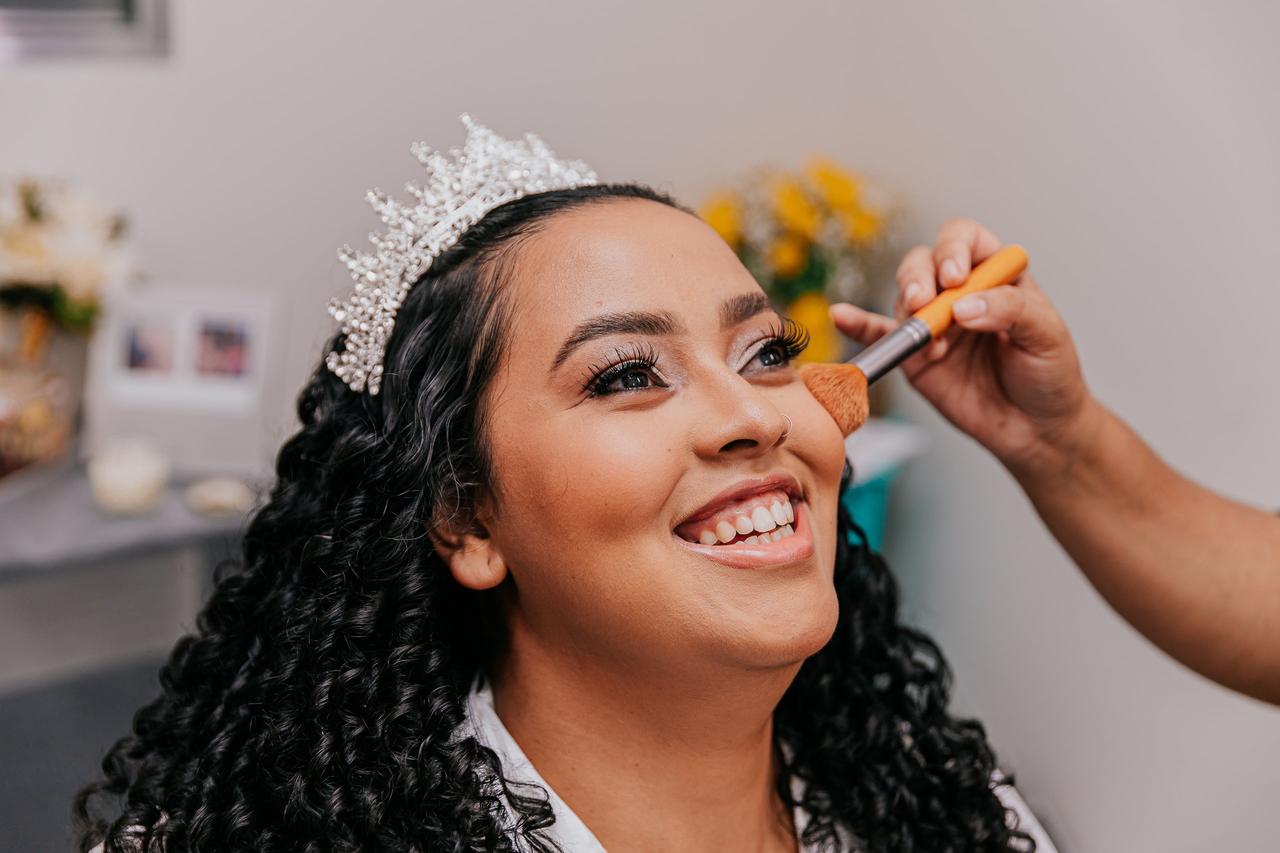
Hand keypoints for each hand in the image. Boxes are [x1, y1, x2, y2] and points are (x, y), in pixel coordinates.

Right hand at [831, 218, 1095, 475]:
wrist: (1036, 430)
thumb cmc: (1049, 375)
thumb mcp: (1046, 335)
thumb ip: (1010, 310)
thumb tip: (964, 305)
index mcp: (996, 276)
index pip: (966, 240)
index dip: (954, 249)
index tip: (955, 276)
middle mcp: (960, 292)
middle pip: (924, 262)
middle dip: (918, 277)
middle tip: (923, 303)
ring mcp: (934, 324)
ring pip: (903, 296)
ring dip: (908, 312)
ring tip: (930, 343)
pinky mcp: (914, 357)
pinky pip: (881, 335)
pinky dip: (859, 325)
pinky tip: (842, 315)